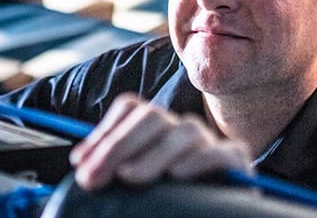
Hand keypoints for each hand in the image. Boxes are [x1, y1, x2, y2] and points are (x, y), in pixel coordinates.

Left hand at [69, 93, 252, 189]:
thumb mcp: (132, 185)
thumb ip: (112, 171)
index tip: (80, 163)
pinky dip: (201, 161)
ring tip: (130, 178)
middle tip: (94, 178)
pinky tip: (179, 175)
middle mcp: (181, 131)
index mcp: (155, 130)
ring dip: (154, 154)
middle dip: (117, 146)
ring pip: (185, 131)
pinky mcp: (236, 164)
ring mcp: (209, 144)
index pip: (130, 108)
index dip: (103, 132)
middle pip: (152, 117)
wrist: (200, 216)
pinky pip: (222, 153)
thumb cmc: (161, 205)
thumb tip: (82, 162)